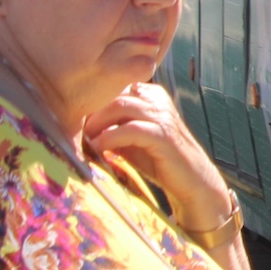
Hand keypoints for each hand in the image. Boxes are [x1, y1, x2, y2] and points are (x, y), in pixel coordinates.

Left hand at [85, 83, 231, 231]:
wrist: (191, 180)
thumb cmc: (159, 160)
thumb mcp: (132, 140)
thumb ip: (114, 128)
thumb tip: (81, 125)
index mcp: (152, 96)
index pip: (117, 89)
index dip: (96, 103)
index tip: (79, 120)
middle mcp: (158, 101)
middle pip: (116, 94)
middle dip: (93, 113)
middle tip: (79, 131)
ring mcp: (163, 116)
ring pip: (121, 106)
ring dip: (98, 124)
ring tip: (87, 140)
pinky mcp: (163, 135)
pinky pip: (130, 129)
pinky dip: (109, 138)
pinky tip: (99, 148)